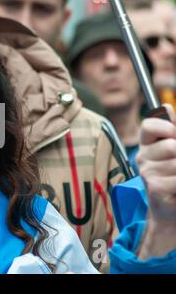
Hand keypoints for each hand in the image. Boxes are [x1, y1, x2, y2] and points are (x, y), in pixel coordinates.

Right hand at [136, 104, 175, 258]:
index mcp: (147, 144)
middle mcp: (142, 157)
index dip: (166, 127)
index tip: (174, 135)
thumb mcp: (175, 147)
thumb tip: (166, 107)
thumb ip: (173, 129)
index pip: (149, 125)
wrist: (172, 208)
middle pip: (170, 145)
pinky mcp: (154, 186)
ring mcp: (147, 172)